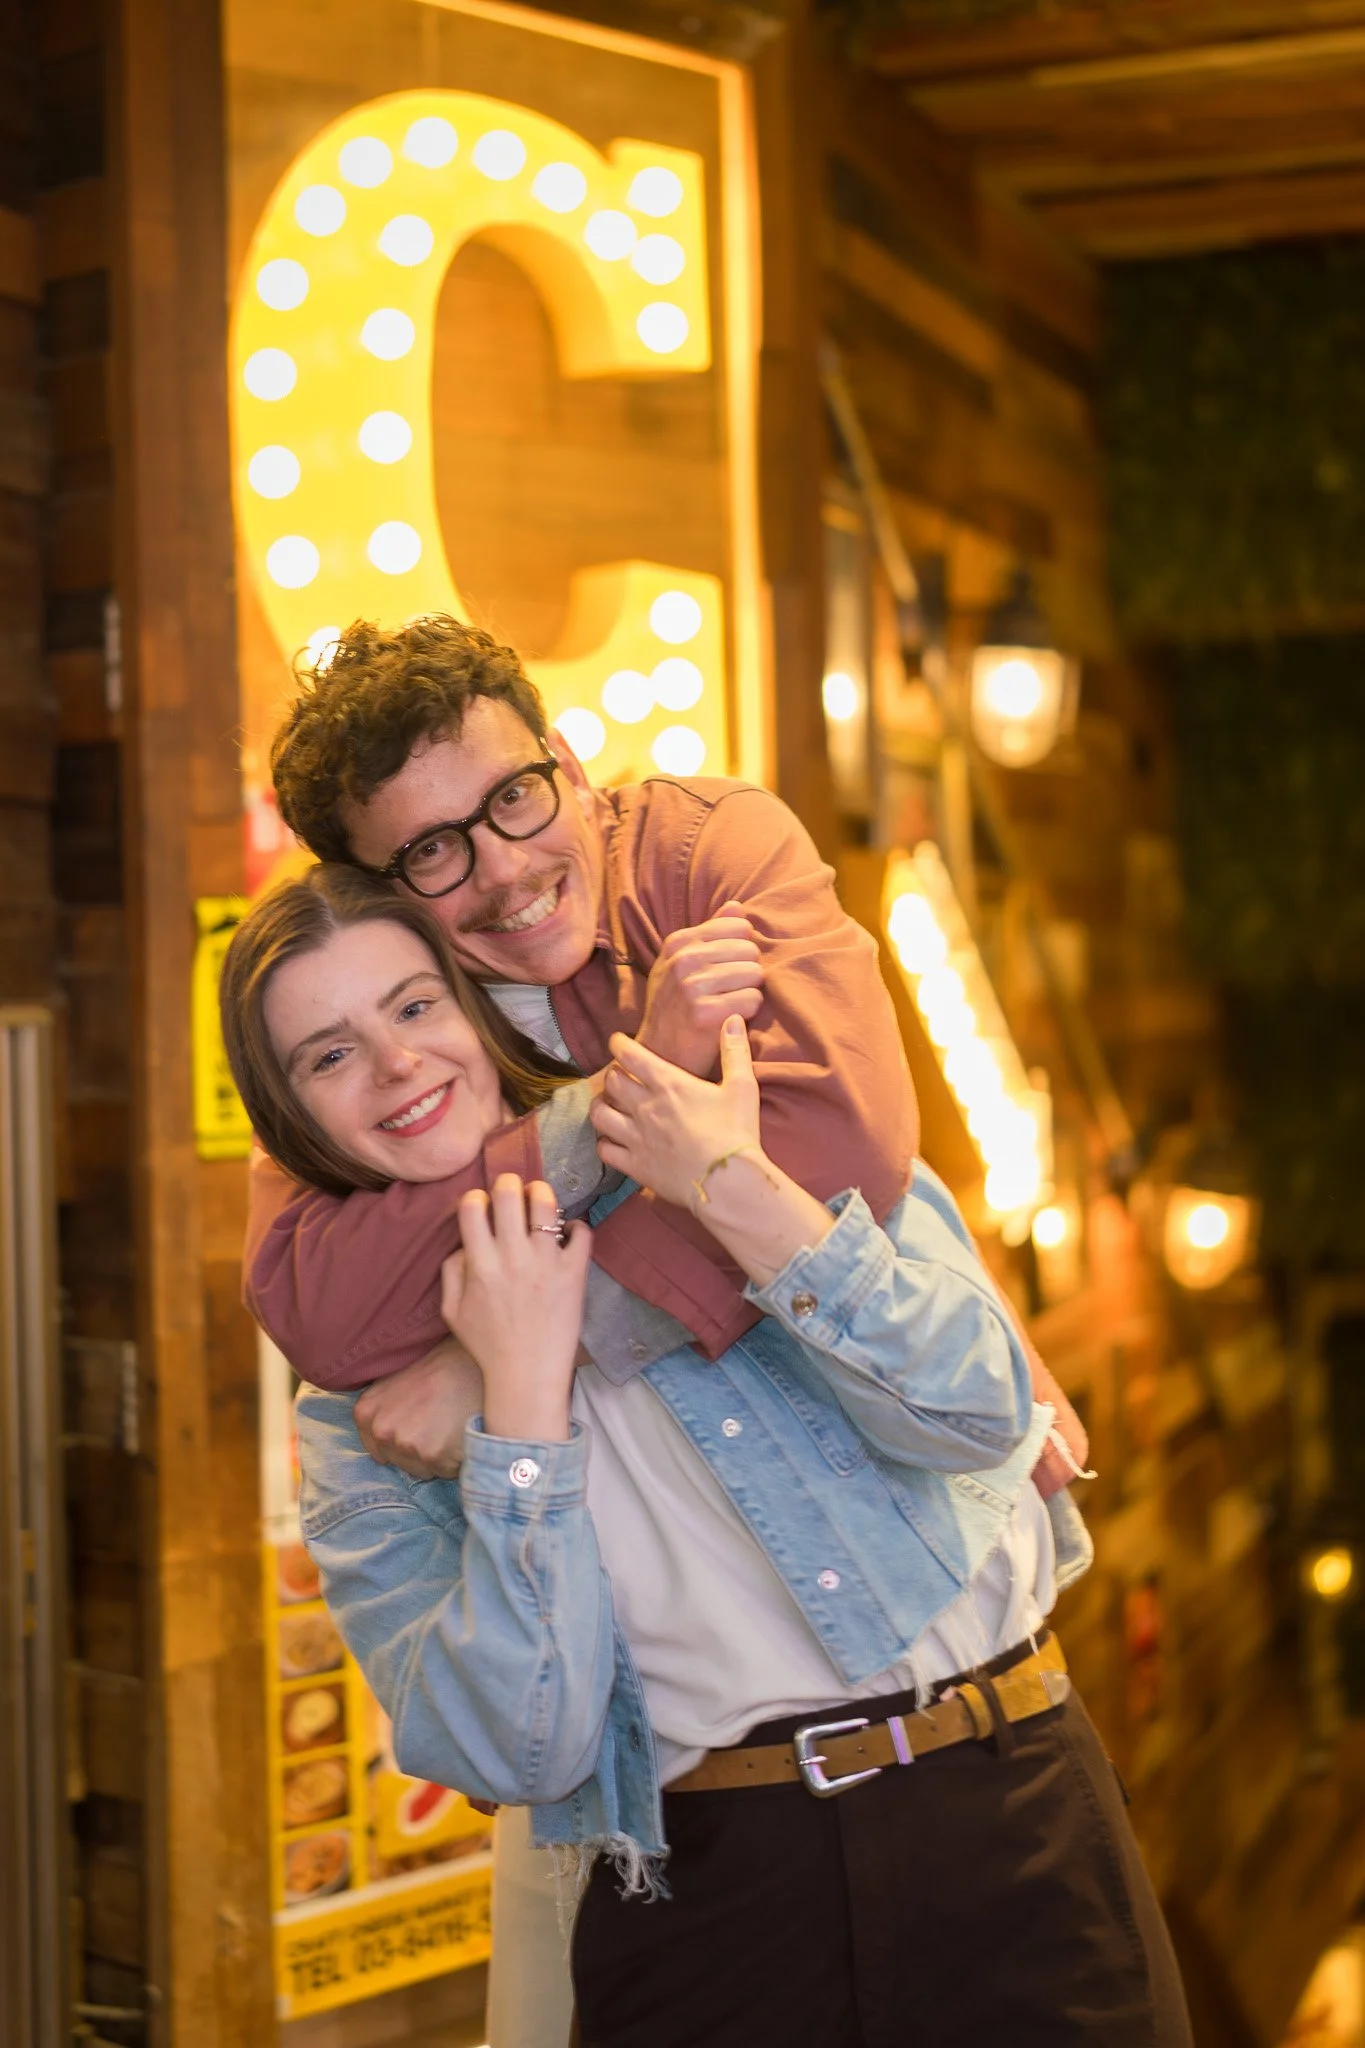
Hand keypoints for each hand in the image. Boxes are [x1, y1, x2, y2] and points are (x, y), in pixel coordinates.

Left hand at [354, 1340, 483, 1480]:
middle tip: (442, 1421)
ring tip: (453, 1427)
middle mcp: (382, 1429)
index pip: (379, 1449)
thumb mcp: (399, 1378)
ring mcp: (406, 1443)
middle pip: (401, 1462)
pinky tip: (464, 1434)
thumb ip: (383, 1409)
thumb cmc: (444, 1367)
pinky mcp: (433, 1456)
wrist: (481, 1361)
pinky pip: (445, 1471)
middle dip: (420, 1450)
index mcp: (366, 1412)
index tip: (421, 1426)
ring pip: (423, 1470)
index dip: (404, 1440)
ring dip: (438, 1457)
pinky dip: (457, 1460)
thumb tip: (382, 1435)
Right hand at [441, 1175, 590, 1441]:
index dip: (475, 1198)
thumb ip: (451, 1271)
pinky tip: (567, 1234)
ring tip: (540, 1201)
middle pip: (508, 1193)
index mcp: (480, 1265)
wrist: (527, 1374)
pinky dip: (576, 1226)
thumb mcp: (452, 1311)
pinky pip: (581, 1232)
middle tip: (512, 1192)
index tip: (481, 1206)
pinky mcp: (575, 1272)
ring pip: (546, 1203)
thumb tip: (464, 1242)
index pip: (472, 1206)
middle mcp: (513, 1257)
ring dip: (540, 1194)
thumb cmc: (488, 1344)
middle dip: (508, 1184)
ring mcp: (546, 1262)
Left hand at [590, 1015, 763, 1212]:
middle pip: (612, 1081)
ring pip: (600, 1114)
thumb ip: (735, 1051)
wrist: (727, 1181)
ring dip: (601, 1106)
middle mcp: (645, 1107)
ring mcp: (636, 1138)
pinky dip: (604, 1143)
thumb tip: (733, 1019)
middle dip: (613, 1074)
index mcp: (669, 1084)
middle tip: (621, 1075)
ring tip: (608, 1105)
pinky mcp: (635, 1166)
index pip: (630, 1055)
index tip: (617, 1041)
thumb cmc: (737, 1132)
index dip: (618, 1044)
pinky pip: (605, 1151)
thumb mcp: (742, 1087)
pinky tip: (612, 1141)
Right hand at [636, 900, 764, 1076]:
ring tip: (730, 1004)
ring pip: (755, 974)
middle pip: (750, 950)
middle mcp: (683, 960)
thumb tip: (737, 906)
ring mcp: (692, 986)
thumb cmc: (676, 1007)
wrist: (660, 1055)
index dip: (741, 949)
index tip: (727, 969)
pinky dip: (750, 1012)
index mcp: (678, 942)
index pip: (737, 926)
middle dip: (748, 971)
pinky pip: (754, 1000)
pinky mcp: (706, 1013)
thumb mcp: (681, 964)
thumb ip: (711, 932)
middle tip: (729, 991)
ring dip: (750, 992)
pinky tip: (732, 1019)